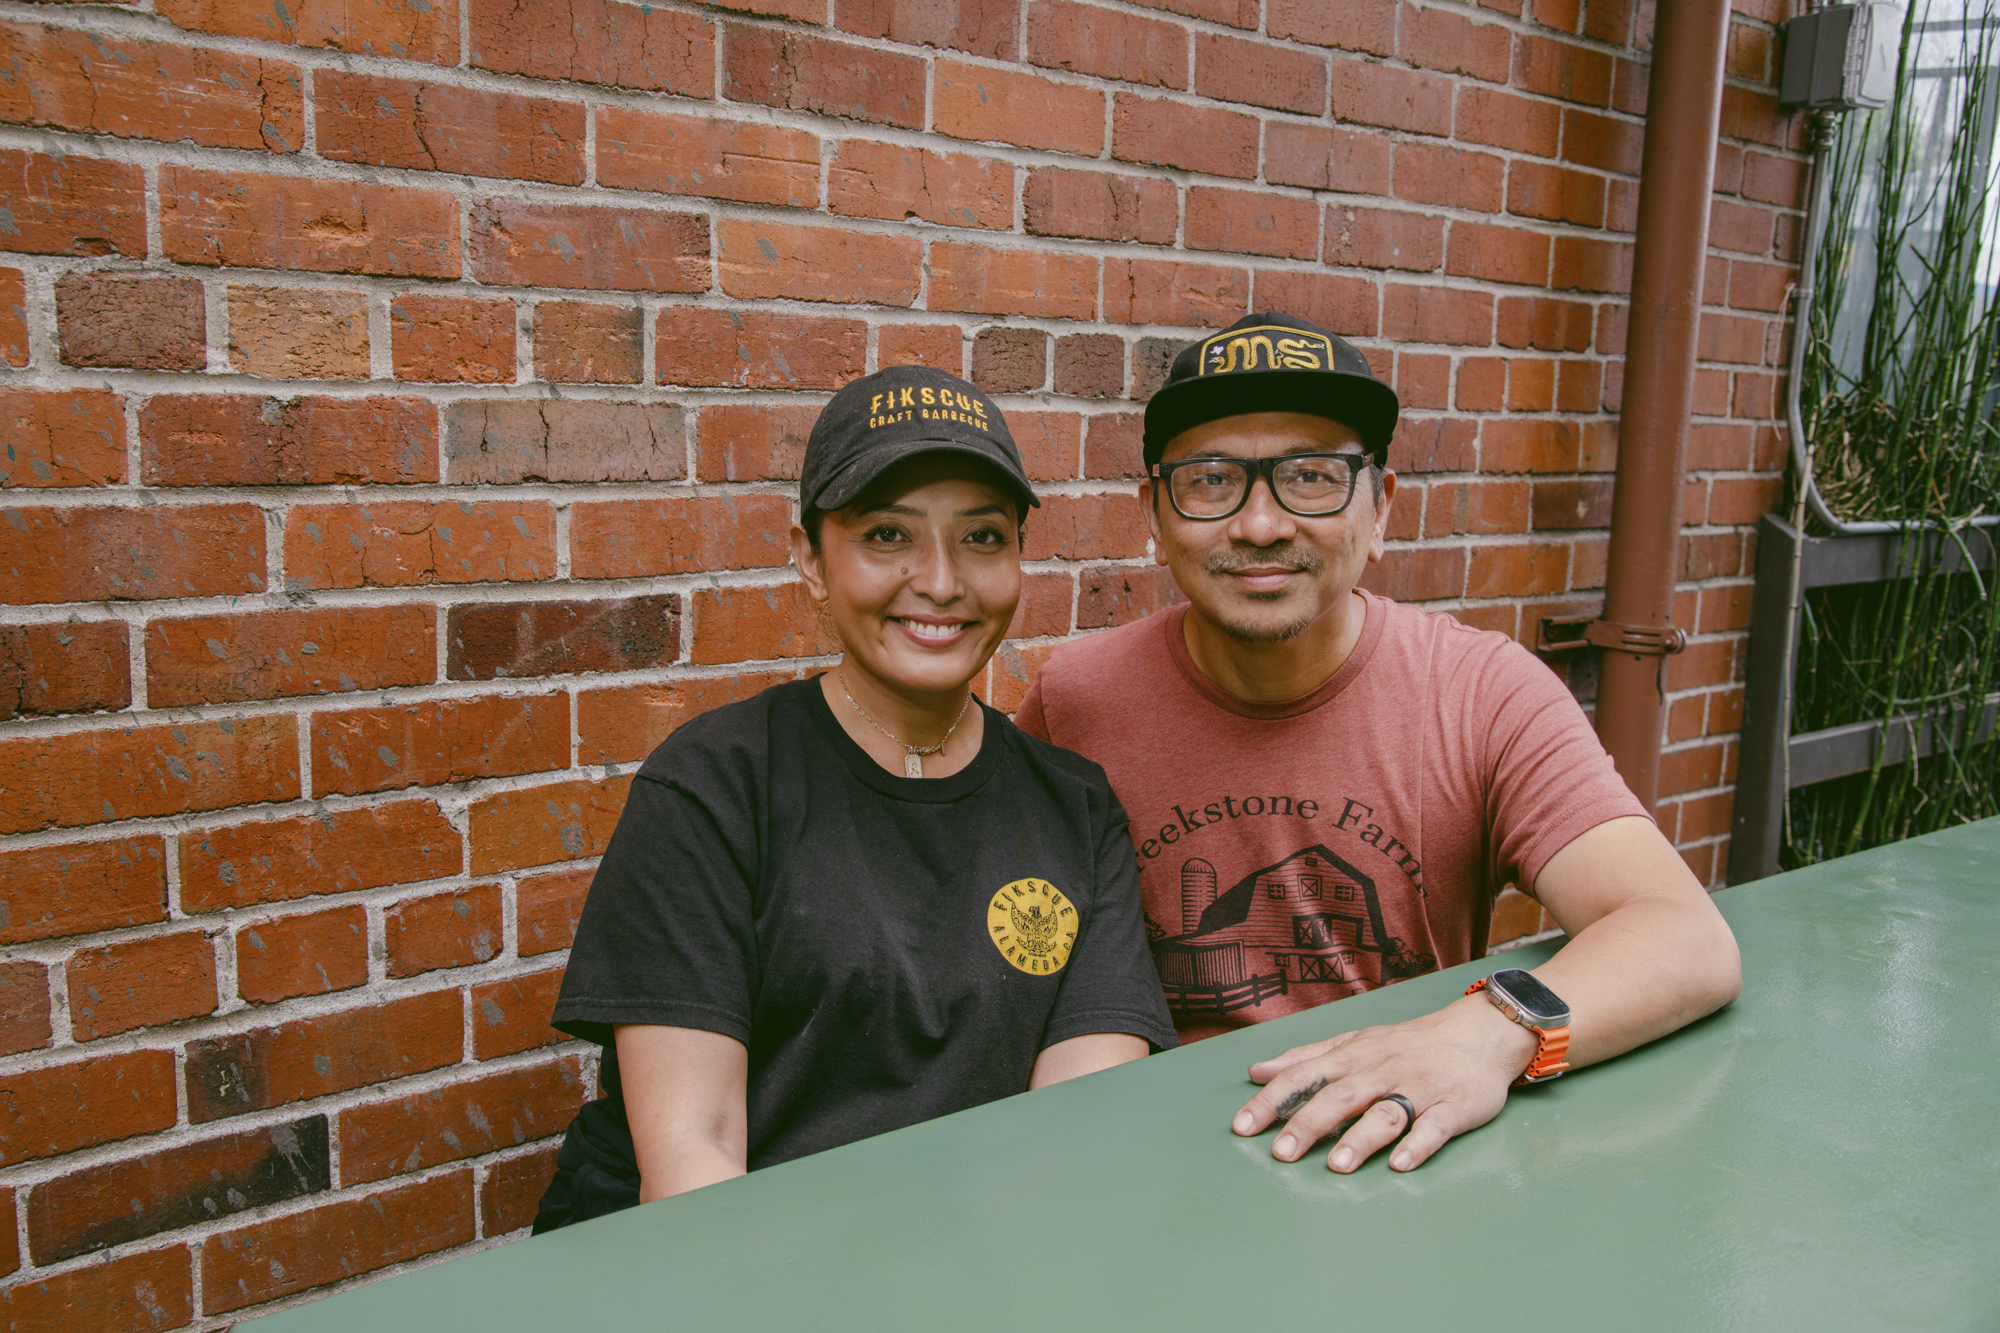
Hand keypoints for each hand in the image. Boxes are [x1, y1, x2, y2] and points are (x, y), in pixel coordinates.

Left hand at [1230, 994, 1537, 1172]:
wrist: (1478, 1032)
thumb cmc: (1407, 1043)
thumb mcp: (1353, 1042)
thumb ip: (1305, 1058)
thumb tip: (1257, 1071)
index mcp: (1352, 1058)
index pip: (1304, 1077)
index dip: (1272, 1101)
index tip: (1242, 1126)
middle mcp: (1380, 1072)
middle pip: (1340, 1097)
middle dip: (1309, 1124)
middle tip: (1281, 1153)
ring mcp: (1418, 1089)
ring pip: (1386, 1113)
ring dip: (1361, 1138)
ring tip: (1338, 1166)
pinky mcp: (1453, 1107)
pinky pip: (1434, 1127)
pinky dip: (1418, 1145)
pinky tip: (1400, 1164)